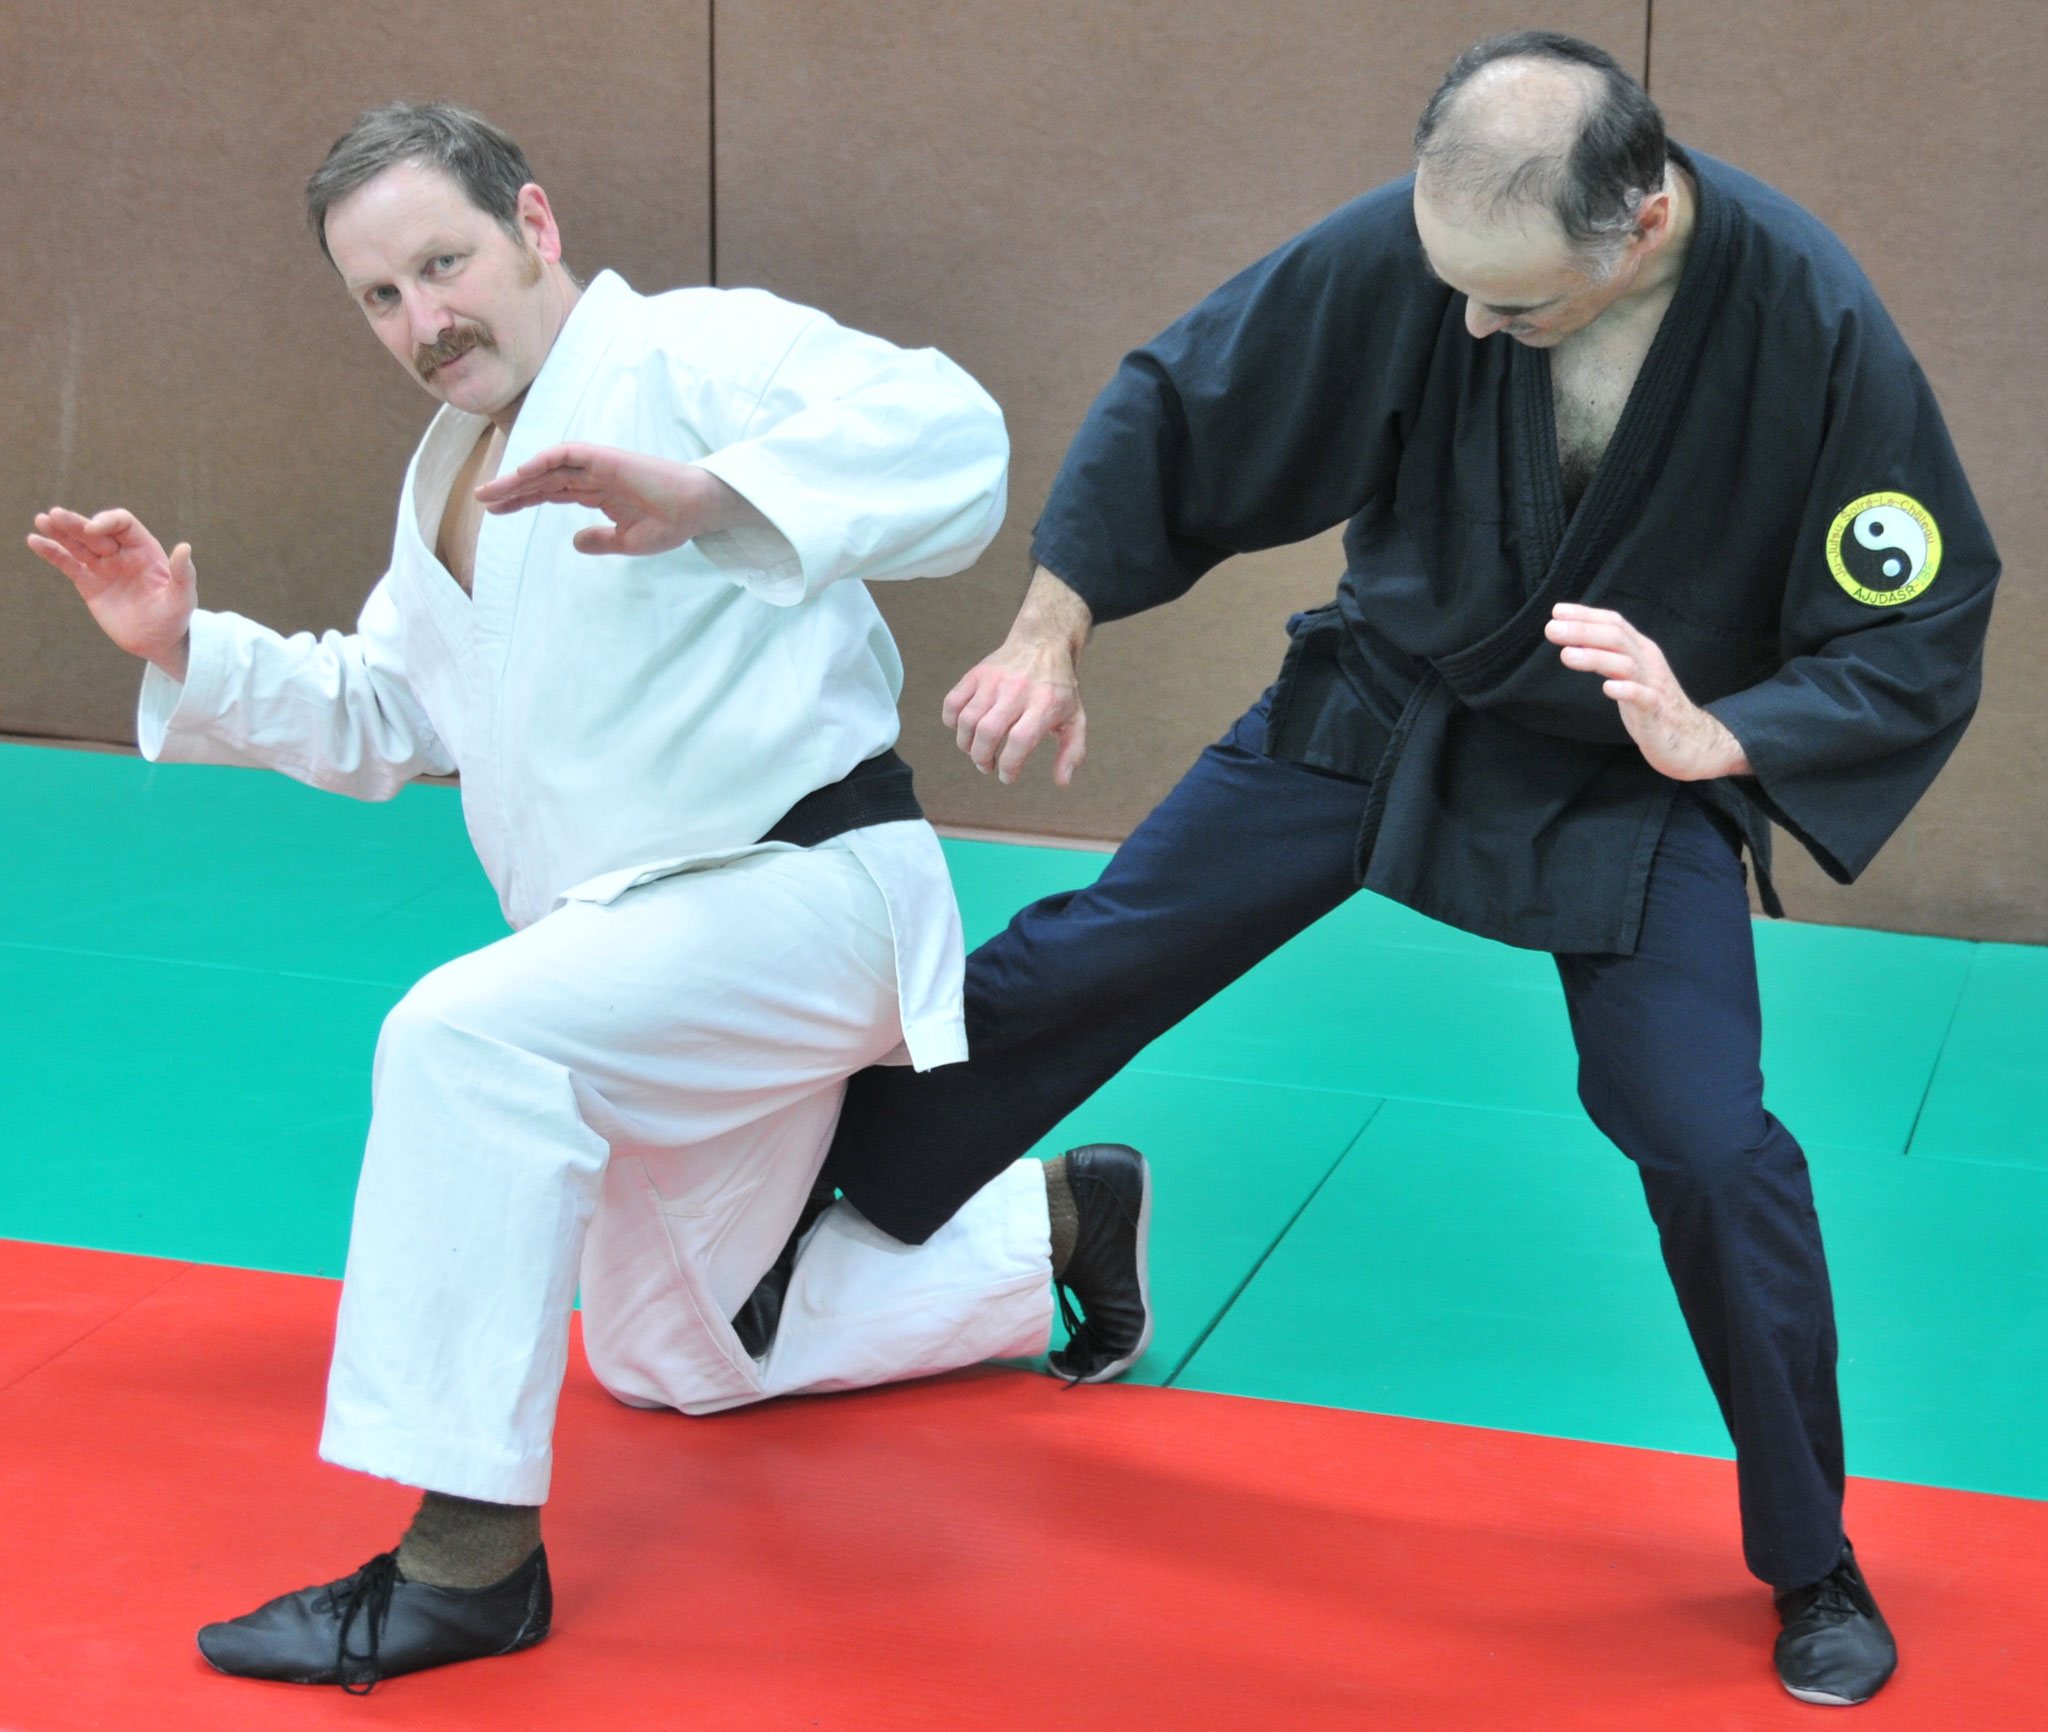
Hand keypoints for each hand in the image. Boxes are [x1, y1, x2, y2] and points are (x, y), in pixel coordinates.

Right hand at [27, 507, 194, 680]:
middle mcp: (121, 553)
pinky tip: (34, 541)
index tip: (93, 531)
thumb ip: (183, 574)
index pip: (123, 524)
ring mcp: (103, 567)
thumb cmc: (175, 617)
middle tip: (56, 515)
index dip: (108, 522)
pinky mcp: (88, 583)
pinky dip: (51, 552)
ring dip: (60, 531)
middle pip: (95, 531)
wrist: (158, 641)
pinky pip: (67, 563)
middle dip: (76, 523)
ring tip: (42, 520)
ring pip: (78, 544)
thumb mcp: (183, 597)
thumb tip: (184, 547)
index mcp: (144, 549)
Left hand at [472, 443, 771, 556]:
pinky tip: (522, 473)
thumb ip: (599, 541)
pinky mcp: (605, 458)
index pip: (551, 492)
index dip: (522, 499)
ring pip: (548, 467)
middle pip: (542, 479)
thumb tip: (573, 543)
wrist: (697, 510)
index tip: (496, 511)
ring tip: (490, 491)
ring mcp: (598, 465)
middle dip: (511, 489)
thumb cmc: (671, 524)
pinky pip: (568, 453)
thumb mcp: (627, 542)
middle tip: (480, 499)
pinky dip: (543, 460)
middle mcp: (593, 476)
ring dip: (518, 477)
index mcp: (598, 493)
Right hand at [944, 566, 1093, 784]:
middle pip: (989, 732)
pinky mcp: (977, 674)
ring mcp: (994, 680)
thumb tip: (1062, 782)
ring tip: (976, 751)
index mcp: (1045, 703)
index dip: (1009, 765)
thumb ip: (1073, 752)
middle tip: (987, 766)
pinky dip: (951, 722)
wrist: (1042, 644)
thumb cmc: (1058, 689)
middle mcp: (1018, 690)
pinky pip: (953, 702)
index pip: (1020, 740)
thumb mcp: (1076, 718)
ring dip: (966, 745)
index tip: (1006, 776)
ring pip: (968, 720)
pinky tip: (964, 730)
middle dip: (982, 758)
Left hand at [1546, 602, 1749, 780]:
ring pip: (1626, 664)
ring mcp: (1654, 686)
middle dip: (1583, 631)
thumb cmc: (1651, 705)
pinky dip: (1626, 690)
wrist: (1689, 739)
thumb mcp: (1628, 675)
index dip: (1586, 615)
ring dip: (1595, 657)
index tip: (1557, 611)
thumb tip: (1573, 643)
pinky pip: (1644, 697)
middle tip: (1551, 629)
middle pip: (1617, 638)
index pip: (1615, 624)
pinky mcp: (1657, 712)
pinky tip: (1607, 688)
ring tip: (1566, 655)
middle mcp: (1648, 663)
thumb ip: (1606, 658)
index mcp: (1640, 651)